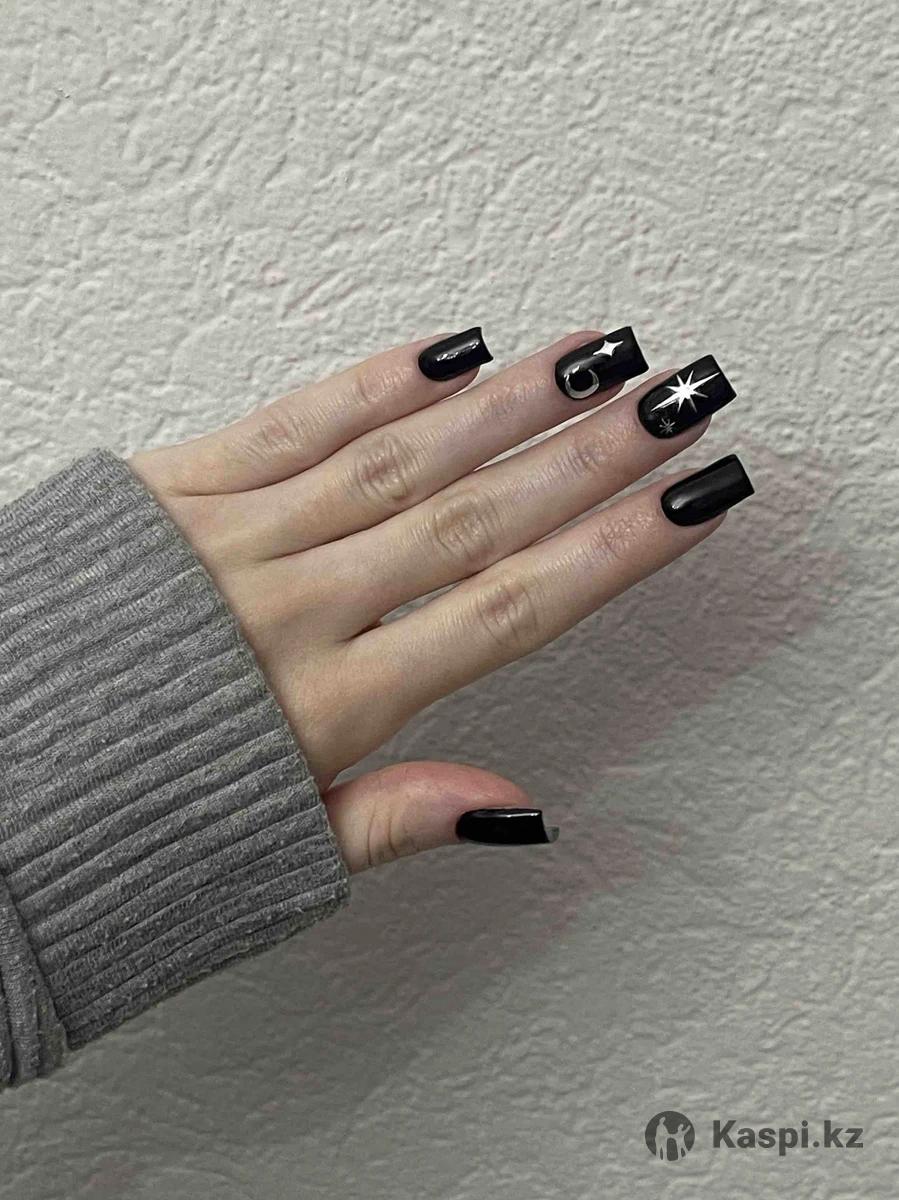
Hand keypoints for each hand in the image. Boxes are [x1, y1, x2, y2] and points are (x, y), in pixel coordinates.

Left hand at [129, 327, 750, 870]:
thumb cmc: (118, 823)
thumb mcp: (269, 853)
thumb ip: (394, 819)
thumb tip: (513, 809)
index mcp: (327, 710)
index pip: (506, 613)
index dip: (610, 552)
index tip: (685, 501)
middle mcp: (292, 613)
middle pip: (472, 520)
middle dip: (589, 457)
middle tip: (676, 399)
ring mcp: (230, 542)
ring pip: (397, 460)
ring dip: (504, 405)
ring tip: (591, 358)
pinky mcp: (166, 492)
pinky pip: (287, 424)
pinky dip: (371, 385)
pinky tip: (446, 350)